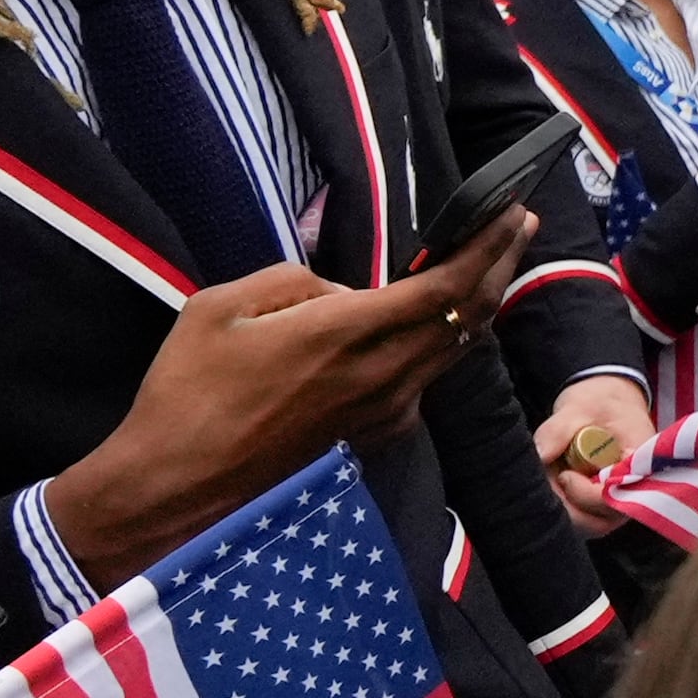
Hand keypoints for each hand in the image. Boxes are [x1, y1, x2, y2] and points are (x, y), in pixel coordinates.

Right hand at [43, 224, 528, 587]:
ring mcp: (386, 410)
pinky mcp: (378, 434)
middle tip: (517, 224)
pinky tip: (434, 323)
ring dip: (477, 302)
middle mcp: (382, 374)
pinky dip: (441, 342)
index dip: (487, 247)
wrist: (181, 485)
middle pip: (468, 314)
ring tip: (487, 263)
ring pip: (453, 348)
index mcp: (345, 333)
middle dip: (498, 264)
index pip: (445, 286)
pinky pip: (423, 378)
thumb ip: (293, 282)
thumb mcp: (220, 308)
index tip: (513, 212)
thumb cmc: (189, 391)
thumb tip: (339, 290)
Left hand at [536, 372, 653, 540]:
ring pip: (593, 524)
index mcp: (643, 463)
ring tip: (553, 477)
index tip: (564, 475)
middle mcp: (637, 488)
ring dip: (565, 508)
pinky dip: (566, 507)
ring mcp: (622, 499)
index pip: (617, 497)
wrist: (609, 401)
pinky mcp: (607, 504)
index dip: (585, 494)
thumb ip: (558, 430)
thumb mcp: (579, 406)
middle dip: (569, 507)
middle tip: (551, 480)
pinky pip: (587, 518)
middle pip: (604, 520)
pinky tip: (556, 484)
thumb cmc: (601, 403)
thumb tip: (540, 455)